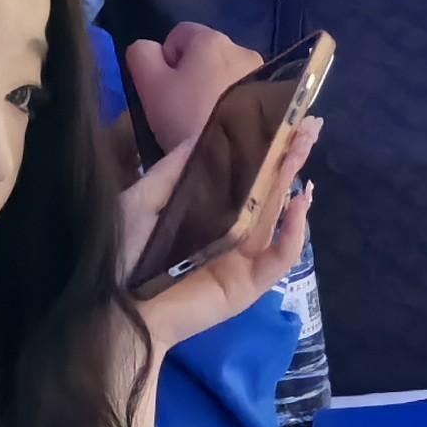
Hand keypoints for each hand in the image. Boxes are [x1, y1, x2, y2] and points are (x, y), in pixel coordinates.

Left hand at [121, 115, 318, 356]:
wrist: (115, 308)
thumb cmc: (121, 255)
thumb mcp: (141, 201)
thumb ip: (173, 172)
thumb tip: (201, 135)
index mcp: (205, 212)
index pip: (242, 177)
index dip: (263, 150)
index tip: (282, 119)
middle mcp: (228, 231)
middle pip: (267, 191)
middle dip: (290, 158)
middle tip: (312, 125)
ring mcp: (242, 258)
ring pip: (278, 217)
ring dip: (295, 183)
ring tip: (305, 149)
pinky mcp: (249, 284)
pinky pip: (280, 257)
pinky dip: (293, 233)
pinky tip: (298, 204)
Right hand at [122, 19, 258, 164]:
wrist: (233, 160)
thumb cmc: (185, 118)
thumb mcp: (149, 83)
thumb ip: (142, 54)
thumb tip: (152, 49)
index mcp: (212, 39)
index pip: (179, 35)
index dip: (166, 60)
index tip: (166, 90)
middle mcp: (242, 49)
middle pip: (205, 56)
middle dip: (191, 76)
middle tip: (184, 109)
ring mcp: (263, 74)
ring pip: (226, 76)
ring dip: (214, 91)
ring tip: (207, 121)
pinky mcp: (273, 98)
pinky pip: (243, 94)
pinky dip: (232, 105)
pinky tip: (226, 126)